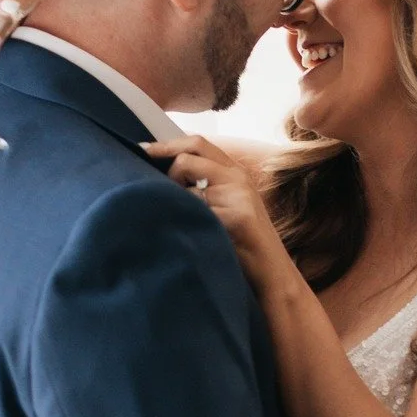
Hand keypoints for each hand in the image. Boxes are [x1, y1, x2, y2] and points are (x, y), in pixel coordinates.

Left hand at [144, 136, 292, 297]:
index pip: (198, 143)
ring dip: (173, 201)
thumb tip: (163, 175)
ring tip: (175, 219)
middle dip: (165, 164)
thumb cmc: (243, 243)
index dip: (167, 144)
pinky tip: (184, 236)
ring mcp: (238, 196)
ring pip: (187, 185)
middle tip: (147, 177)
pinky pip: (195, 212)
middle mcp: (238, 178)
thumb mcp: (228, 205)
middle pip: (190, 153)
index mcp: (235, 172)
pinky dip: (183, 222)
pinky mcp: (237, 217)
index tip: (143, 149)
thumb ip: (206, 186)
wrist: (272, 272)